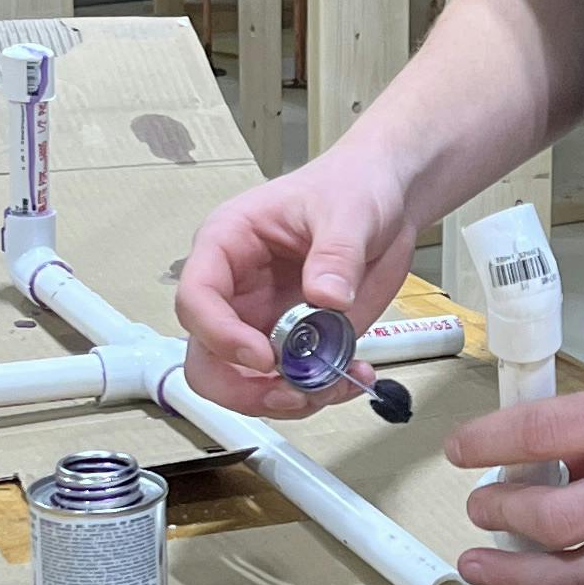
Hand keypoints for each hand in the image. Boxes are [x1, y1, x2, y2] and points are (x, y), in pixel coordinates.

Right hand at [173, 147, 421, 418]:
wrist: (386, 198)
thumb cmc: (351, 185)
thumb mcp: (348, 211)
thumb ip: (337, 253)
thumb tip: (327, 297)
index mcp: (228, 243)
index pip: (197, 298)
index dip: (220, 336)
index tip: (264, 357)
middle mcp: (235, 289)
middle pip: (206, 358)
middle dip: (243, 388)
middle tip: (291, 393)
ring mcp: (261, 319)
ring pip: (244, 383)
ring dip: (286, 399)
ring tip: (336, 384)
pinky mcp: (293, 341)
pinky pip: (289, 383)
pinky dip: (317, 393)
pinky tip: (352, 376)